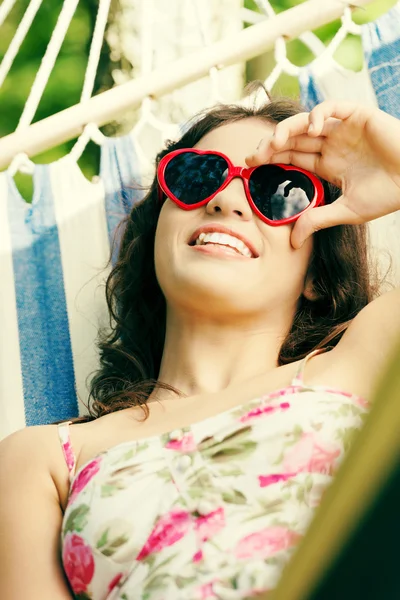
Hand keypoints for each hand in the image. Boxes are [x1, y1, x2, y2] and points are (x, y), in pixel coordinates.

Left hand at [246, 101, 399, 247]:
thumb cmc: (387, 195)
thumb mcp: (346, 211)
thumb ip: (317, 220)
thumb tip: (292, 243)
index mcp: (327, 164)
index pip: (291, 156)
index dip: (270, 157)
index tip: (250, 164)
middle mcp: (331, 144)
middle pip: (292, 139)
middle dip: (270, 145)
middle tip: (252, 155)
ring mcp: (343, 129)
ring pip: (306, 122)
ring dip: (286, 129)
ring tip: (273, 142)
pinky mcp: (358, 115)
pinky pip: (332, 107)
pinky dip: (318, 114)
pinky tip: (309, 129)